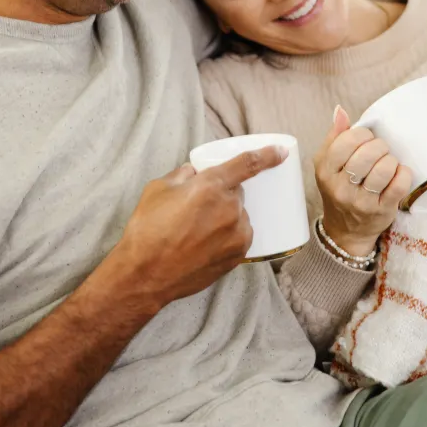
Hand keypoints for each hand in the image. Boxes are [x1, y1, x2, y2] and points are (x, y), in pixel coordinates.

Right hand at [107, 146, 286, 310]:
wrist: (146, 274)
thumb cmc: (147, 230)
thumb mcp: (158, 189)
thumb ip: (181, 175)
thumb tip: (192, 172)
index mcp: (211, 186)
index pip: (248, 164)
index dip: (268, 155)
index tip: (281, 151)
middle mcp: (230, 208)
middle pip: (237, 193)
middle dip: (222, 195)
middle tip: (197, 209)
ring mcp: (236, 235)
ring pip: (238, 217)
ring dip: (225, 218)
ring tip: (197, 232)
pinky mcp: (237, 256)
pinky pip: (238, 237)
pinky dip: (226, 236)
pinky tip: (203, 244)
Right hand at [314, 106, 413, 258]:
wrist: (346, 229)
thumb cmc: (339, 189)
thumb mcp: (328, 164)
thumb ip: (334, 136)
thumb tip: (340, 111)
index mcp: (325, 171)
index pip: (345, 142)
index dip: (361, 134)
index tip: (365, 138)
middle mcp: (341, 188)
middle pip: (367, 154)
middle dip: (379, 145)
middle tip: (380, 149)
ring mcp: (362, 202)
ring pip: (384, 169)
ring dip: (391, 160)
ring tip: (388, 162)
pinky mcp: (382, 211)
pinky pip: (400, 185)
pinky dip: (404, 173)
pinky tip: (398, 173)